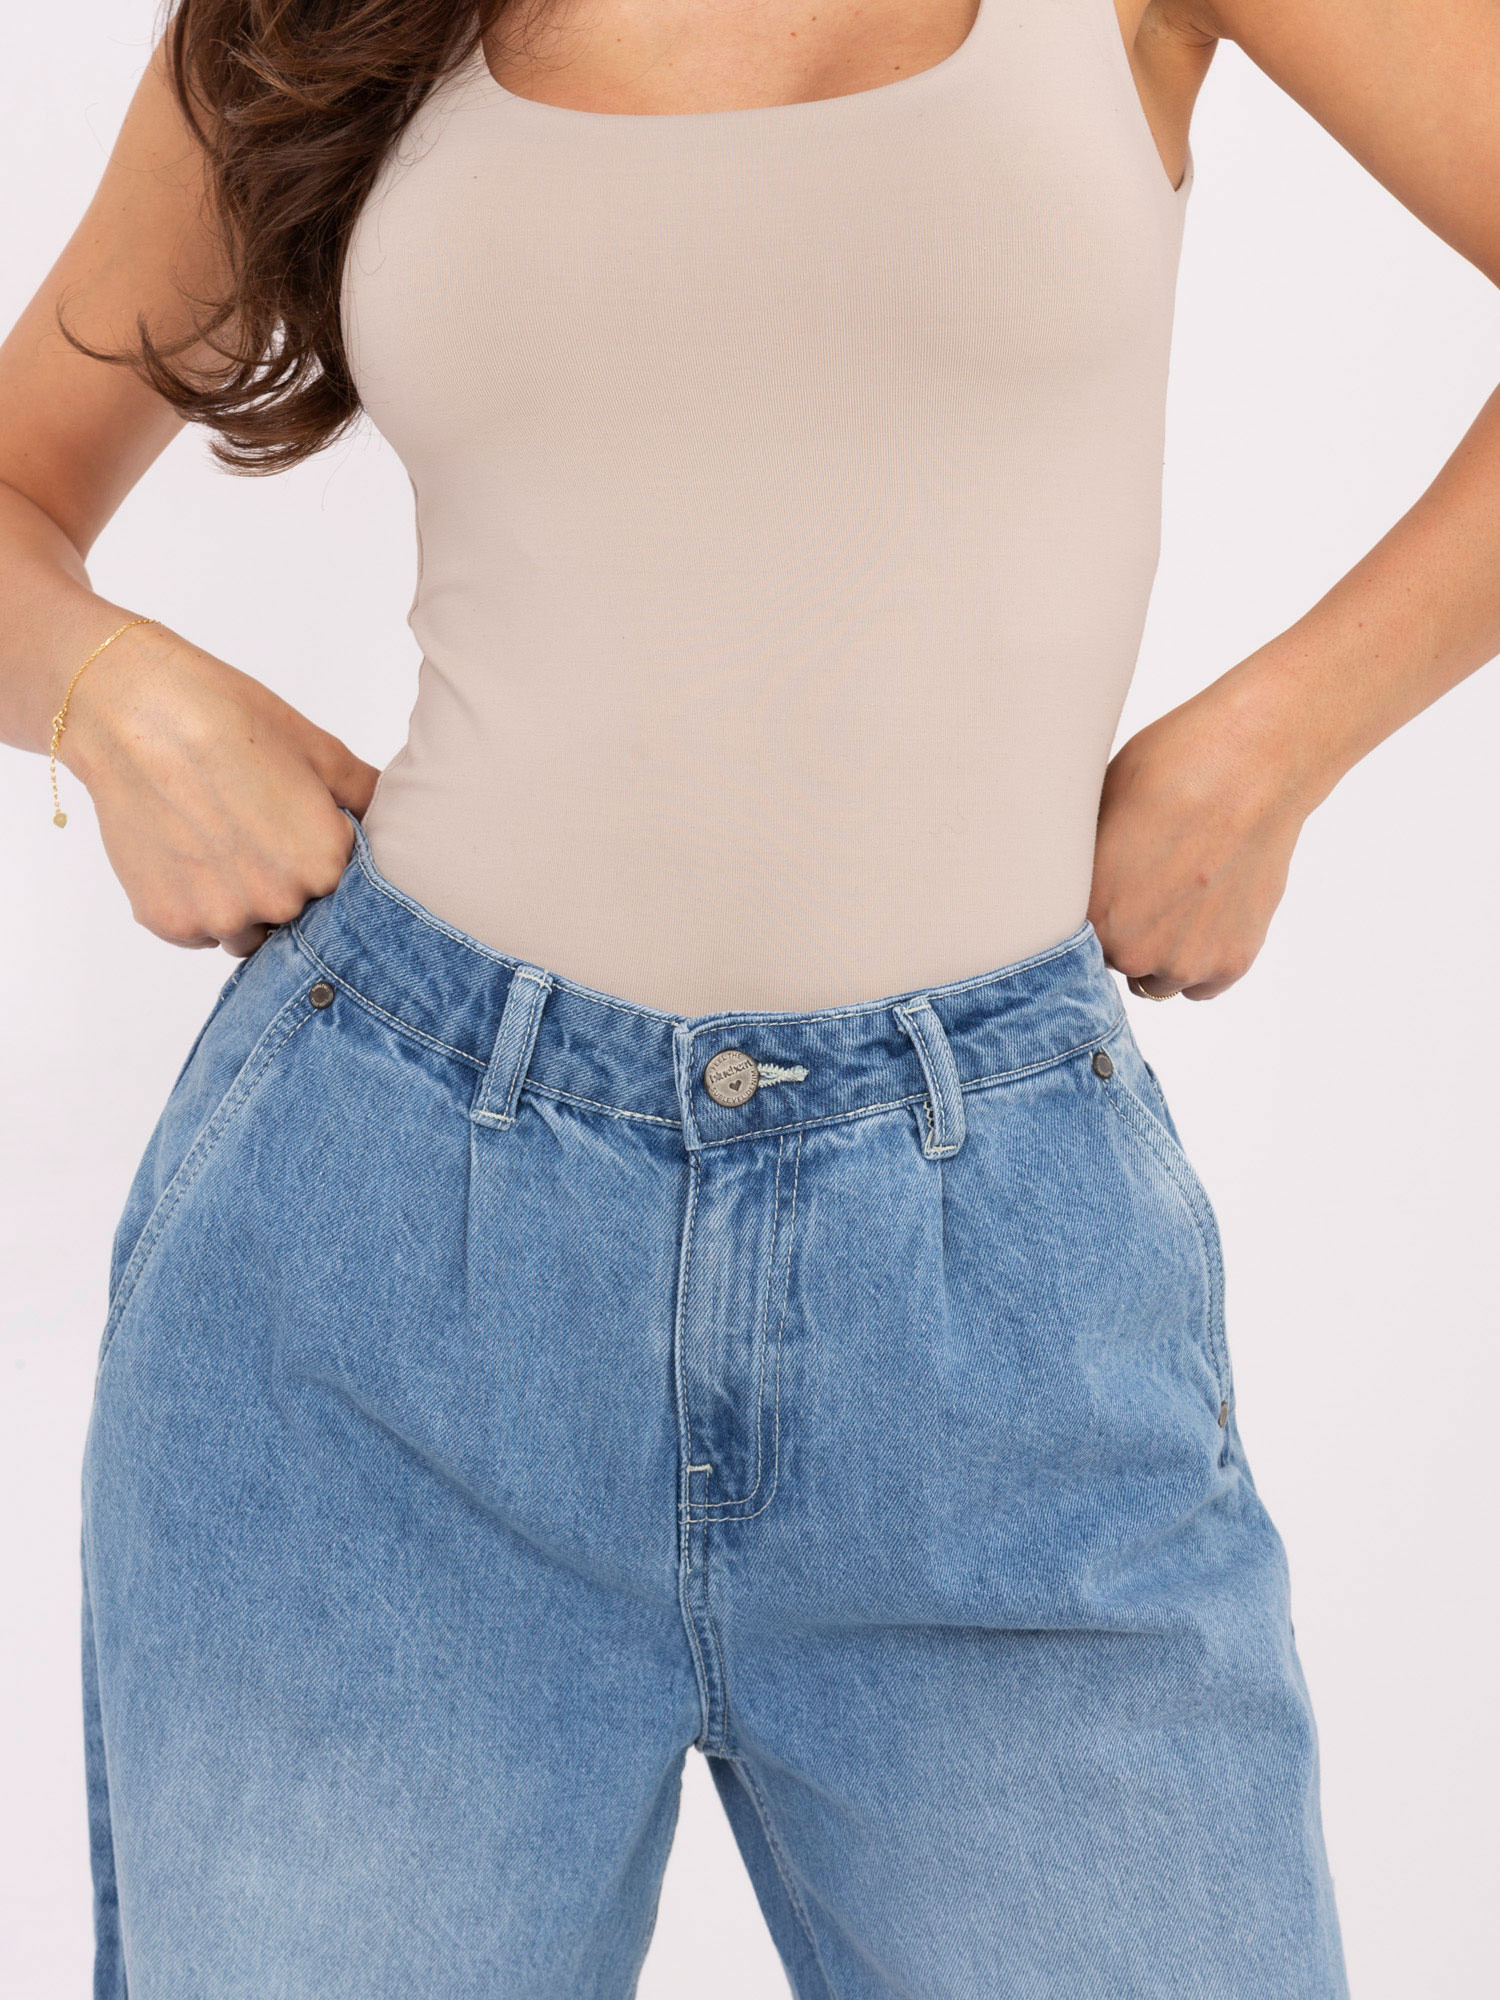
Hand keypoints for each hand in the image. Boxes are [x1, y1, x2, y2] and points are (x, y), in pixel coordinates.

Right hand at [62, 622, 377, 955]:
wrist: (134, 710)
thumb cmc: (230, 718)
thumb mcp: (318, 749)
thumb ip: (366, 795)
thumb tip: (400, 816)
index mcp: (325, 864)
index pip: (345, 892)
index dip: (322, 863)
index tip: (298, 834)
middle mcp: (278, 902)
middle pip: (295, 916)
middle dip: (283, 885)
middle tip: (252, 831)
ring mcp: (220, 916)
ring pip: (246, 931)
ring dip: (239, 904)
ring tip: (216, 840)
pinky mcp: (169, 922)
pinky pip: (197, 932)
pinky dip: (193, 904)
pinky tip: (183, 851)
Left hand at [1088, 677, 1312, 1001]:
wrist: (1254, 763)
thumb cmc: (1169, 770)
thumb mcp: (1094, 810)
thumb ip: (1081, 870)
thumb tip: (1065, 886)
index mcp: (1087, 915)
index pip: (1069, 944)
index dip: (1086, 920)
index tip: (1103, 896)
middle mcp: (1132, 951)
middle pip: (1114, 962)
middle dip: (1125, 933)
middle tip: (1148, 886)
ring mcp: (1185, 962)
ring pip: (1158, 980)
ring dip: (1163, 952)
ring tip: (1180, 895)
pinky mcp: (1233, 962)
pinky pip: (1203, 985)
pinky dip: (1204, 958)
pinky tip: (1207, 910)